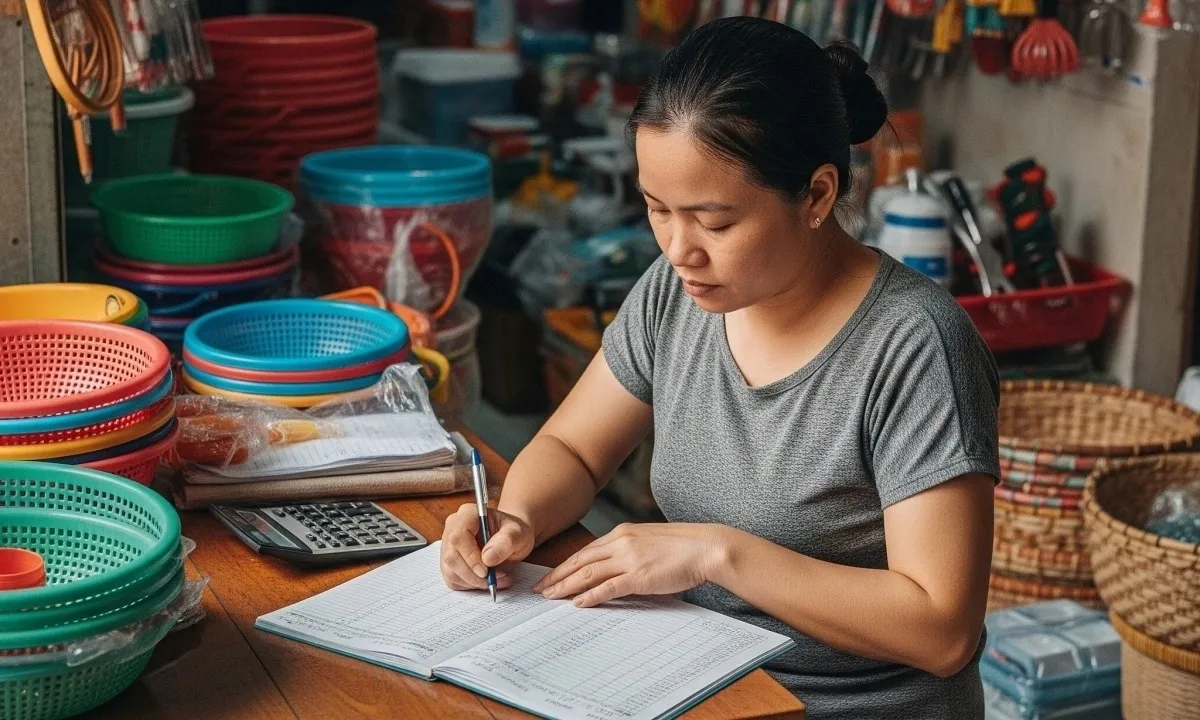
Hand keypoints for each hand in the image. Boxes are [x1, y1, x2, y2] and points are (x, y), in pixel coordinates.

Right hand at [440, 504, 535, 590]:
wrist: (511, 539)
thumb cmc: (514, 533)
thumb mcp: (519, 533)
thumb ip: (506, 542)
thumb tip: (487, 558)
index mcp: (468, 514)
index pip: (458, 536)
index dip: (469, 556)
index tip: (486, 571)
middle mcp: (452, 528)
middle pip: (451, 557)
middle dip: (474, 574)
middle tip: (497, 579)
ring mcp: (448, 546)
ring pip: (450, 571)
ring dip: (474, 582)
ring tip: (497, 579)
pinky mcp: (449, 563)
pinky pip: (453, 580)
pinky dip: (471, 585)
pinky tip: (487, 581)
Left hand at [532, 523, 725, 607]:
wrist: (705, 546)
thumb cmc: (682, 547)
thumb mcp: (649, 542)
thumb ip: (629, 551)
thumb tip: (615, 568)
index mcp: (622, 533)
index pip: (586, 551)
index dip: (565, 564)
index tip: (551, 575)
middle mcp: (620, 542)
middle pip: (580, 561)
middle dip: (557, 575)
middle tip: (540, 589)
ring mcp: (629, 558)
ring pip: (588, 573)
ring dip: (566, 586)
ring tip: (550, 597)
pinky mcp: (639, 575)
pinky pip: (608, 588)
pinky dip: (590, 596)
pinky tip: (577, 604)